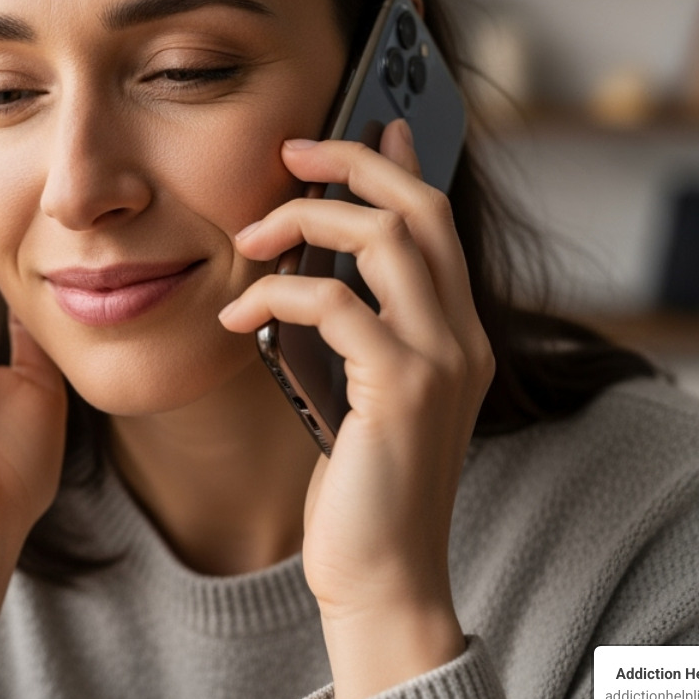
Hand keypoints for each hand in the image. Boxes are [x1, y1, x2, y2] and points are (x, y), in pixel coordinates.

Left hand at [216, 120, 494, 698]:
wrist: (381, 577)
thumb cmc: (361, 491)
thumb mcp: (361, 396)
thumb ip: (356, 334)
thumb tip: (321, 277)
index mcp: (458, 336)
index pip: (439, 222)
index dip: (403, 163)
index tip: (373, 121)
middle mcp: (463, 338)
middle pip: (421, 208)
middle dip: (355, 163)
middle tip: (293, 150)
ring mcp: (441, 360)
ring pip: (386, 237)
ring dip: (305, 220)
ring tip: (246, 239)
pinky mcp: (401, 388)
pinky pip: (333, 303)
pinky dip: (275, 293)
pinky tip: (235, 316)